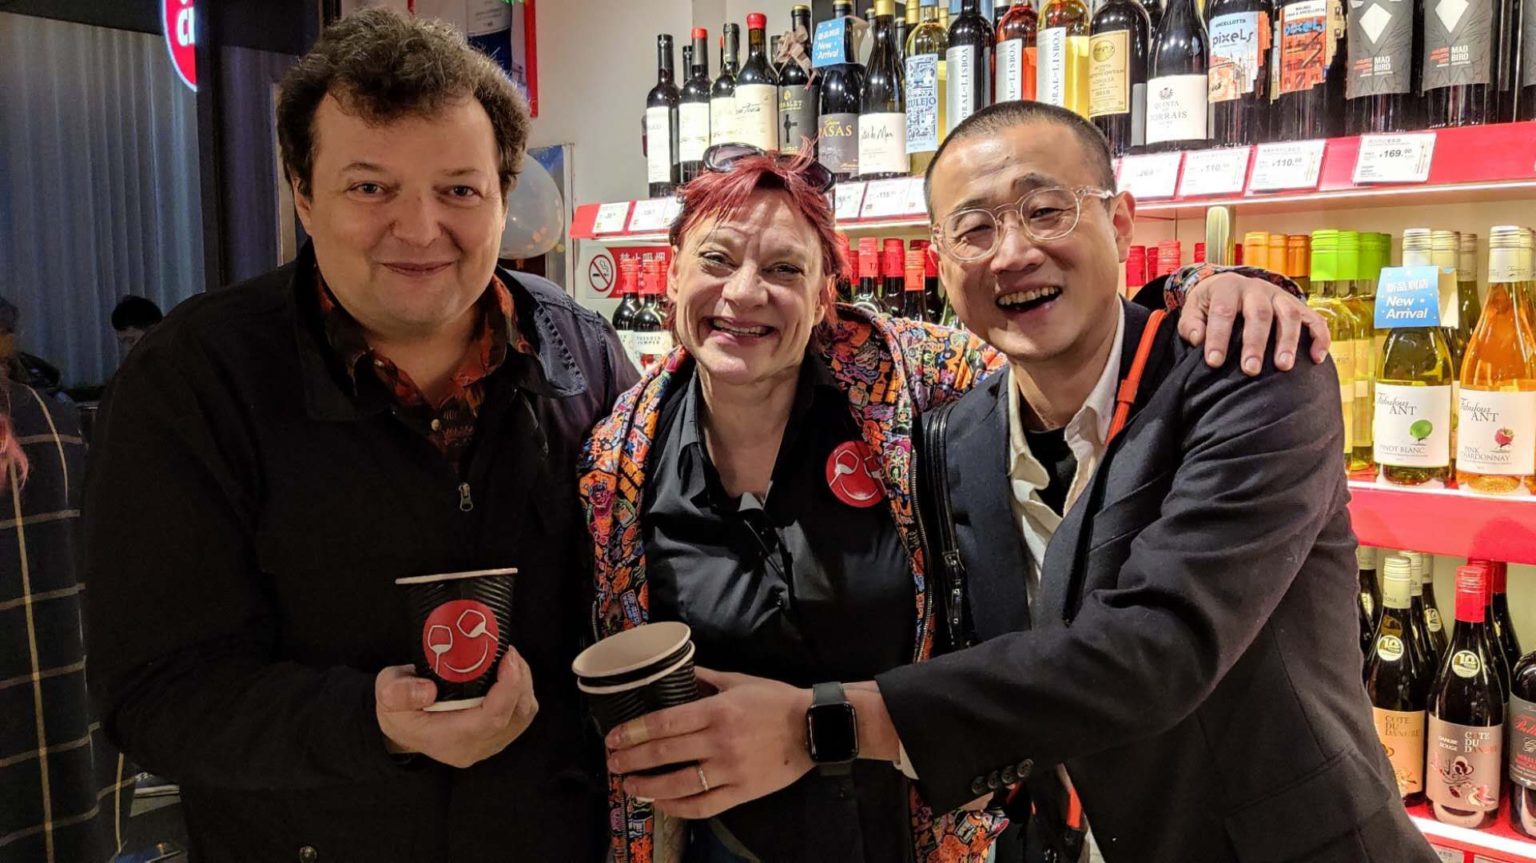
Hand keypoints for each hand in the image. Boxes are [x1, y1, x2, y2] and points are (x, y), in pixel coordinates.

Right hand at [375, 650, 537, 768]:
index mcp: (449, 739)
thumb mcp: (386, 693)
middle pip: (515, 716)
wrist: (403, 725)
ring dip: (523, 683)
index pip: (491, 720)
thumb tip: (428, 690)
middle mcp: (474, 747)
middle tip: (507, 651)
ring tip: (508, 658)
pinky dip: (522, 690)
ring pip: (523, 714)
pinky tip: (509, 672)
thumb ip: (399, 692)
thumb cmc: (398, 706)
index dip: (507, 688)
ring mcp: (488, 744)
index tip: (507, 657)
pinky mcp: (497, 736)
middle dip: (519, 679)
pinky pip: (522, 714)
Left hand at [604, 668, 813, 818]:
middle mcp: (720, 742)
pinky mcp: (741, 793)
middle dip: (632, 759)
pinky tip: (662, 803)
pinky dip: (678, 807)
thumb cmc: (775, 701)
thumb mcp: (738, 681)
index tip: (613, 738)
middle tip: (612, 763)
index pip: (664, 723)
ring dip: (648, 787)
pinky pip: (703, 806)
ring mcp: (730, 771)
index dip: (634, 732)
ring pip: (679, 784)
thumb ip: (704, 677)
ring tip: (629, 786)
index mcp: (717, 711)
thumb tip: (675, 671)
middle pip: (664, 753)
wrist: (814, 728)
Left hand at [1179, 272, 1329, 374]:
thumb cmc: (1210, 304)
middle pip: (1259, 313)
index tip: (1214, 362)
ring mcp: (1280, 296)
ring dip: (1288, 341)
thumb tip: (1197, 339)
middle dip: (1255, 343)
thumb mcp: (1194, 309)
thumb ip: (1191, 324)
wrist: (1231, 285)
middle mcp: (1256, 289)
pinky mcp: (1298, 305)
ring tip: (1283, 367)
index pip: (1223, 311)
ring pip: (1289, 314)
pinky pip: (1314, 319)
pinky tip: (1317, 359)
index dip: (1218, 337)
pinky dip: (1319, 337)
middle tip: (1250, 370)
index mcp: (1227, 288)